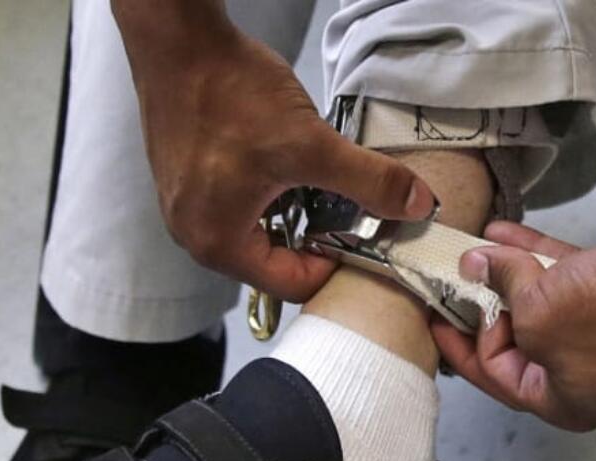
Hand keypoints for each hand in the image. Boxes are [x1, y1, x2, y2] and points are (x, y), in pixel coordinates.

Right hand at [130, 28, 434, 300]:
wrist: (178, 41)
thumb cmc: (228, 93)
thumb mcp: (311, 144)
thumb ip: (368, 181)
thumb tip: (416, 205)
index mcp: (218, 243)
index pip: (293, 284)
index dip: (336, 263)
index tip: (363, 234)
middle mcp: (195, 236)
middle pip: (275, 262)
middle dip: (315, 237)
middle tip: (347, 206)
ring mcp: (186, 209)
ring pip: (259, 231)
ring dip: (294, 212)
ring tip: (316, 178)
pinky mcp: (187, 182)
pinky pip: (239, 206)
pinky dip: (270, 193)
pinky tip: (286, 162)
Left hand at [432, 221, 595, 430]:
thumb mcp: (536, 308)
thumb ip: (498, 287)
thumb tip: (474, 264)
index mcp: (561, 402)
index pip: (495, 376)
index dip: (462, 341)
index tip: (436, 311)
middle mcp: (581, 377)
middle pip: (517, 340)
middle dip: (484, 303)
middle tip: (450, 279)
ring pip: (540, 304)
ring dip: (506, 274)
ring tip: (472, 246)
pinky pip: (565, 281)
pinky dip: (536, 258)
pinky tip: (504, 231)